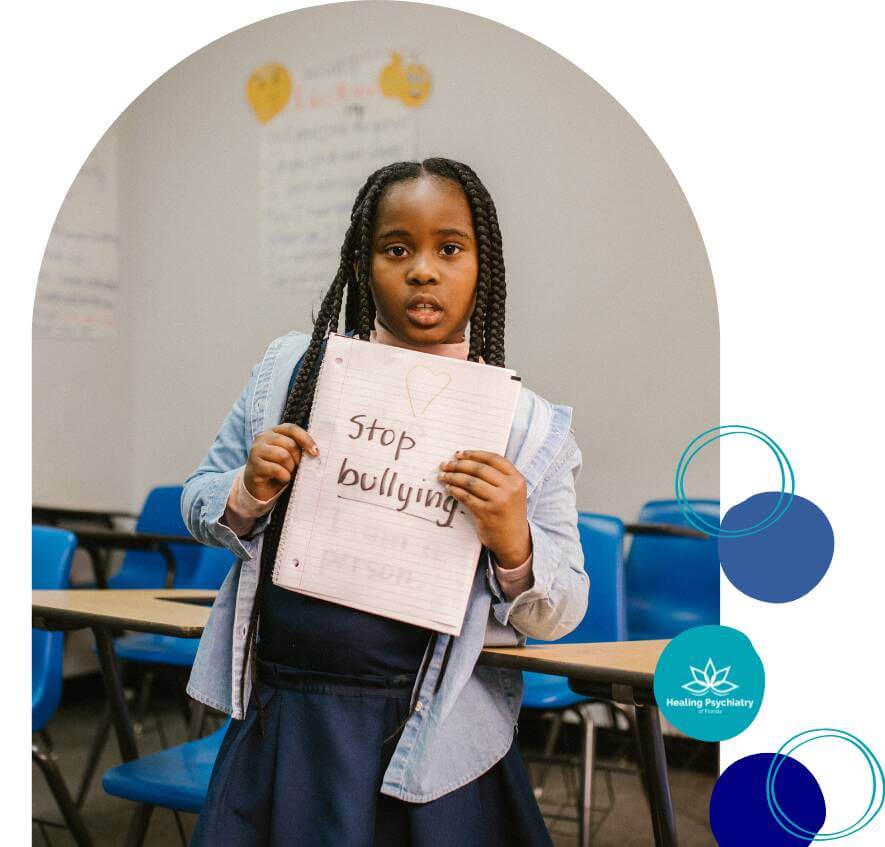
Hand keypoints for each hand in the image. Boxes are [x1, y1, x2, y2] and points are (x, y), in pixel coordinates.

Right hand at [243, 424, 318, 500]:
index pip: (292, 429)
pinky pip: (276, 469)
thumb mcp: (290, 455)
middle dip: (298, 458)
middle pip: (290, 444)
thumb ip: (299, 448)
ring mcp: (257, 450)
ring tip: (288, 472)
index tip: (316, 452)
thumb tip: (315, 451)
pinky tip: (283, 478)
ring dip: (291, 467)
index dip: (306, 439)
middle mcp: (263, 437)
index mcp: (274, 431)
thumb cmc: (278, 468)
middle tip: (296, 467)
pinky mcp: (254, 465)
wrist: (260, 486)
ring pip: (284, 456)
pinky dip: (285, 476)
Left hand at [438, 450, 531, 567]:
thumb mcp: (512, 492)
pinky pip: (466, 497)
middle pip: (479, 469)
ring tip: (444, 476)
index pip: (493, 459)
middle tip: (446, 464)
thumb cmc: (509, 513)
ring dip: (453, 477)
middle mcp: (510, 488)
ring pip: (470, 482)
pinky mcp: (486, 512)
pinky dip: (455, 491)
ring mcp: (498, 500)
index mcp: (517, 479)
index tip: (459, 454)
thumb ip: (498, 477)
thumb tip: (468, 461)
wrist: (515, 540)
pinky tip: (449, 489)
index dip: (474, 454)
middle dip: (459, 465)